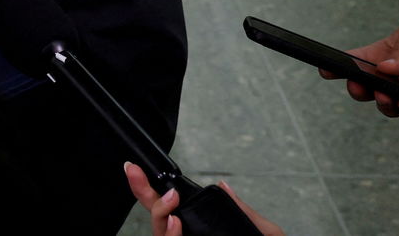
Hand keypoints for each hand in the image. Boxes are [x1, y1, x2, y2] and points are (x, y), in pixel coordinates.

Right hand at [124, 164, 283, 235]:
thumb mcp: (263, 233)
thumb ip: (243, 211)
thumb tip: (223, 186)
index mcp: (203, 233)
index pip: (172, 212)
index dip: (151, 191)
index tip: (136, 169)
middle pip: (158, 221)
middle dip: (147, 196)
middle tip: (150, 182)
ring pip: (160, 235)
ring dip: (160, 217)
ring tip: (171, 203)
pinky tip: (176, 223)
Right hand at [328, 11, 398, 120]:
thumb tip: (384, 69)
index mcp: (386, 53)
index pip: (356, 61)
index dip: (338, 66)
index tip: (326, 68)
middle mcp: (395, 75)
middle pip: (364, 88)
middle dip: (356, 89)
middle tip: (359, 85)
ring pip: (384, 106)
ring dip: (381, 102)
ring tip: (387, 95)